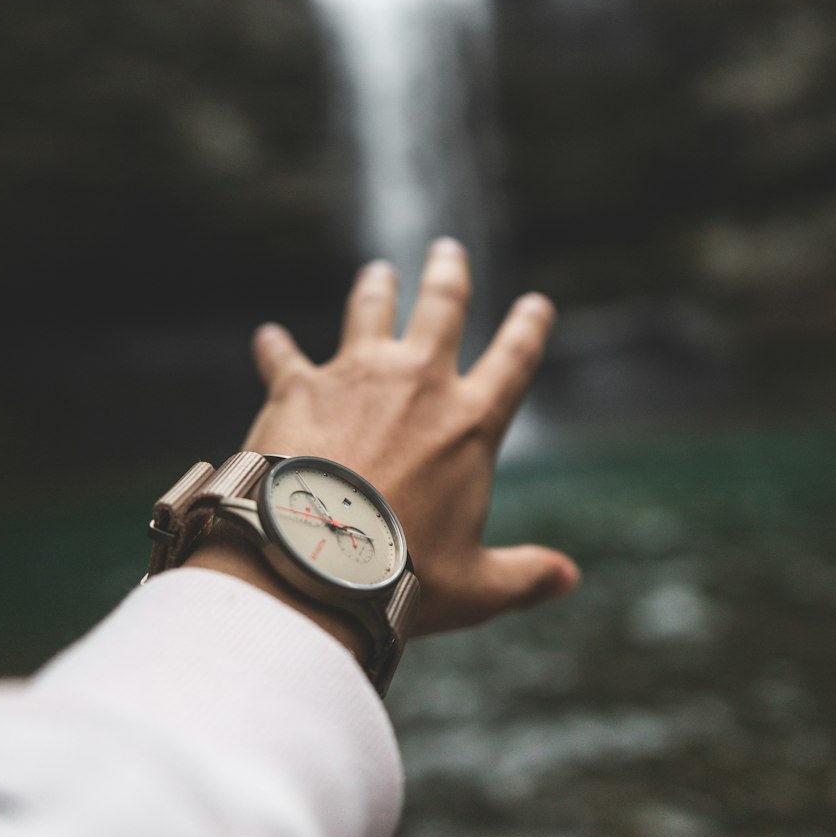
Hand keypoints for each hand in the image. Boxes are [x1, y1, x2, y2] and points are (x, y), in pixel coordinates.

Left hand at [242, 238, 579, 634]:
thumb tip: (569, 578)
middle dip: (448, 274)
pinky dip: (274, 347)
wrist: (311, 559)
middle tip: (446, 250)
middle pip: (442, 307)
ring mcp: (356, 376)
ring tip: (377, 273)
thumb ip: (524, 574)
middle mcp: (418, 383)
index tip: (536, 304)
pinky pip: (284, 355)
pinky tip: (266, 337)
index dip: (529, 328)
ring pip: (369, 310)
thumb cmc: (400, 577)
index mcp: (470, 423)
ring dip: (375, 288)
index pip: (514, 360)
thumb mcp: (475, 586)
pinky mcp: (298, 386)